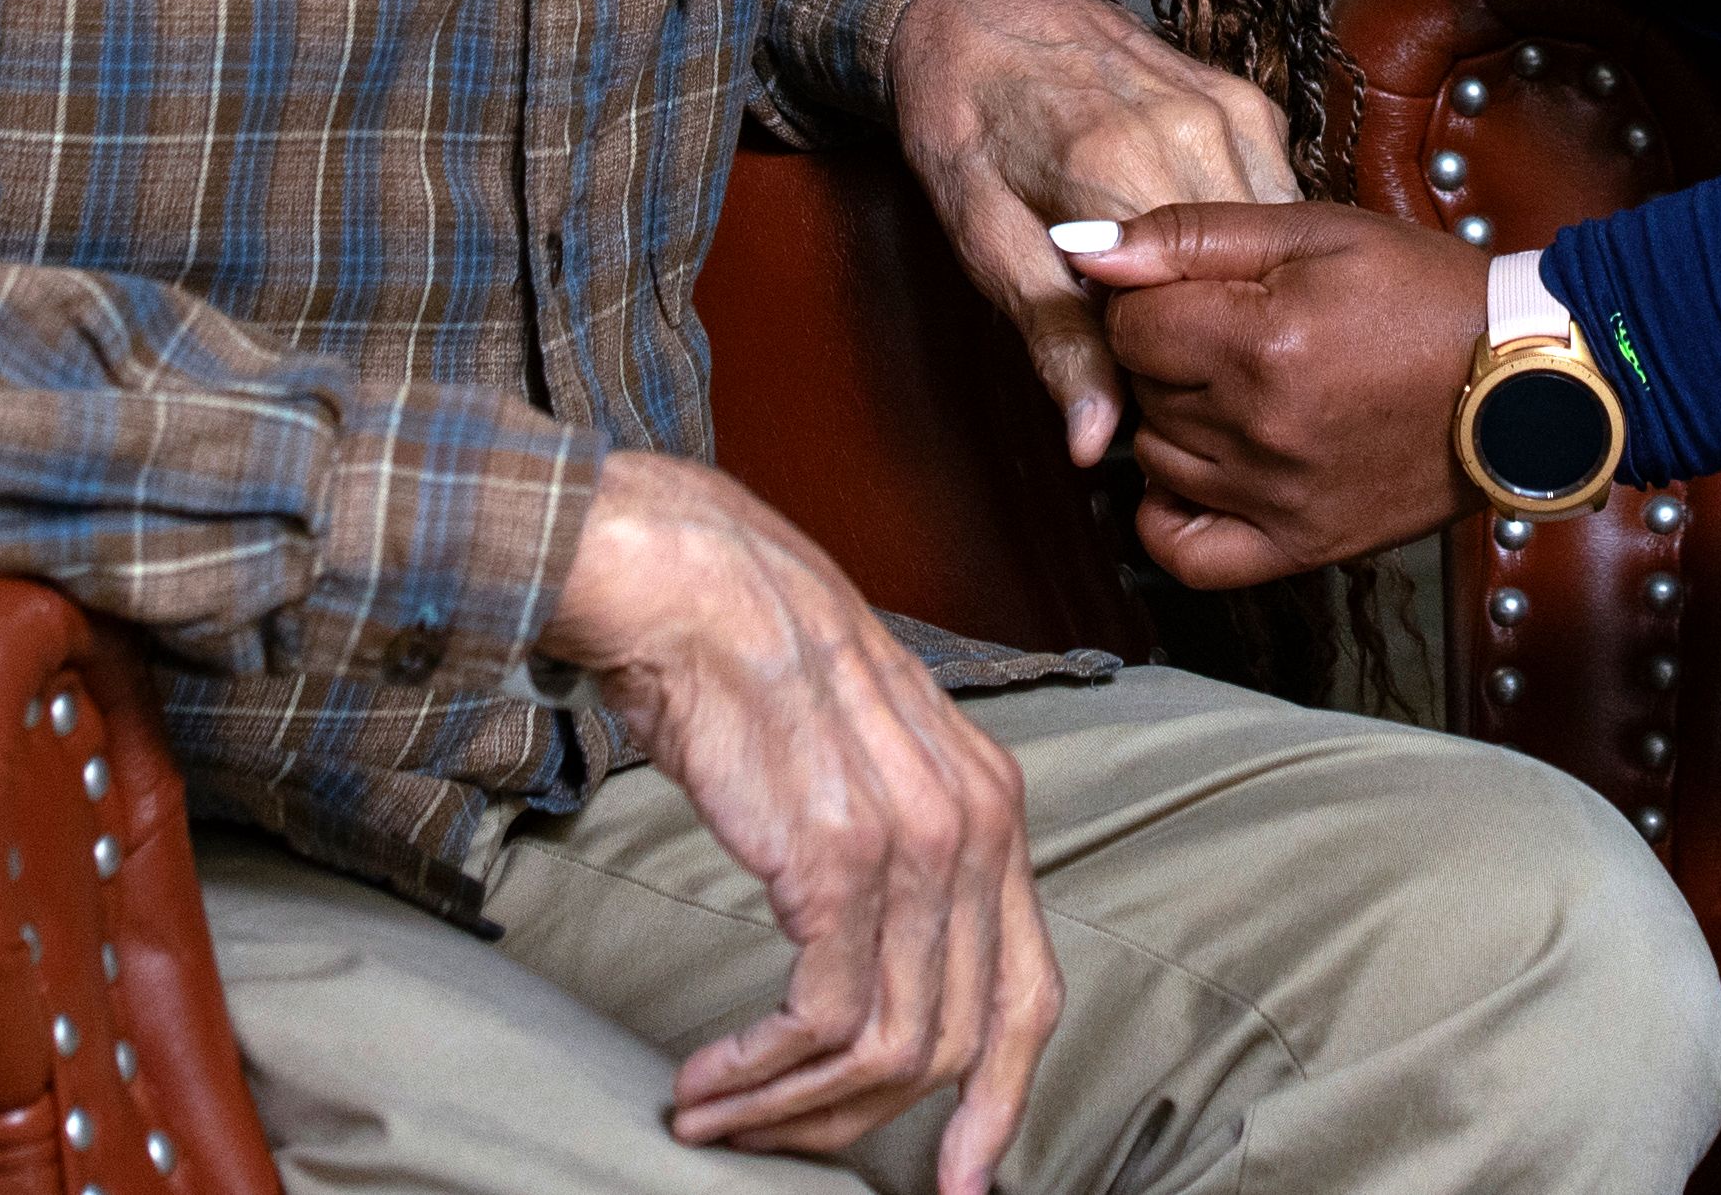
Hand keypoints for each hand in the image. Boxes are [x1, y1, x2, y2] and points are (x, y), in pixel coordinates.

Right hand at [544, 451, 1057, 1190]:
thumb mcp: (869, 756)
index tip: (960, 1180)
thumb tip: (875, 970)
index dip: (1003, 1100)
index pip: (1029, 992)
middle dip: (866, 1120)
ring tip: (715, 1114)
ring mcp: (916, 845)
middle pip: (958, 1038)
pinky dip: (761, 1072)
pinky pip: (823, 1020)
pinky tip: (706, 1079)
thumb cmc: (755, 666)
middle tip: (776, 1143)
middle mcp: (977, 827)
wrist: (691, 584)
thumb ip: (899, 852)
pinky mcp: (838, 861)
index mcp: (994, 805)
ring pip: (891, 1046)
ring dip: (794, 1106)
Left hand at [893, 0, 1296, 466]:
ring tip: (1187, 306)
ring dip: (1243, 292)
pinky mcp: (1253, 103)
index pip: (1184, 319)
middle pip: (1245, 284)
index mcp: (1117, 172)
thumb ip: (1053, 338)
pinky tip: (1211, 256)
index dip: (1164, 371)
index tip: (1134, 382)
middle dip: (1212, 334)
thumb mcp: (983, 240)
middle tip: (1160, 350)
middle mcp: (1193, 135)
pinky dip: (1254, 246)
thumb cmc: (967, 121)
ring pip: (1276, 247)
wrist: (982, 5)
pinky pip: (1277, 201)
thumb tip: (1094, 443)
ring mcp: (1232, 113)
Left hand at [1068, 202, 1486, 584]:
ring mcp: (1277, 496)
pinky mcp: (1300, 546)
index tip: (1192, 288)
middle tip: (1226, 329)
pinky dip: (1169, 517)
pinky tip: (1197, 473)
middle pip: (1140, 390)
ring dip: (1175, 419)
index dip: (1148, 296)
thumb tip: (1083, 247)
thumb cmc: (1423, 292)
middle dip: (1165, 352)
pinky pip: (1188, 553)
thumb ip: (1190, 234)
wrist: (1522, 380)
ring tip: (1233, 386)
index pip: (1127, 324)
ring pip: (1155, 458)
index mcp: (1260, 339)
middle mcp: (1259, 428)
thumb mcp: (1314, 231)